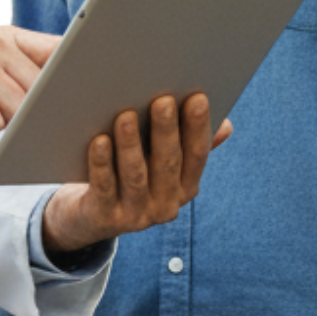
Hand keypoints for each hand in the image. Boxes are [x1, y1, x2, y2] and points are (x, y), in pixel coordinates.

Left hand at [42, 94, 232, 254]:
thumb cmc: (130, 176)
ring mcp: (136, 215)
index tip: (198, 97)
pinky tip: (99, 140)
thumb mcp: (160, 163)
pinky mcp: (106, 218)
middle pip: (167, 163)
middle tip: (162, 100)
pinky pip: (104, 187)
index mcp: (186, 187)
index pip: (197, 154)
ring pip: (135, 175)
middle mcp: (166, 205)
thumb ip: (188, 143)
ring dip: (131, 144)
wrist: (89, 218)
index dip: (199, 127)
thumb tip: (226, 125)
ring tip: (126, 115)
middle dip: (166, 130)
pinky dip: (102, 163)